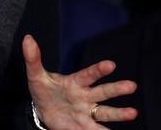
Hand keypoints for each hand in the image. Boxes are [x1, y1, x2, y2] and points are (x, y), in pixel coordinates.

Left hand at [23, 35, 137, 128]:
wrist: (42, 111)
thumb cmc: (43, 90)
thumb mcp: (35, 75)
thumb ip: (33, 58)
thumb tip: (27, 38)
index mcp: (75, 82)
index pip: (88, 75)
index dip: (98, 70)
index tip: (110, 64)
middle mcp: (85, 96)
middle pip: (103, 92)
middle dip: (116, 89)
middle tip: (132, 85)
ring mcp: (87, 112)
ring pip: (105, 112)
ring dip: (119, 113)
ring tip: (133, 112)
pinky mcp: (85, 127)